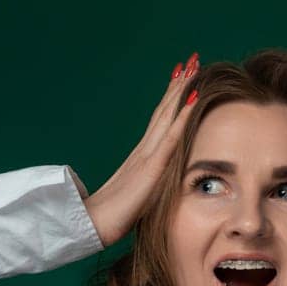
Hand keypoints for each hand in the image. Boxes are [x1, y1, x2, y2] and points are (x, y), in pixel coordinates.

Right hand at [81, 53, 200, 246]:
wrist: (93, 225)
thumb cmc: (113, 218)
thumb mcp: (139, 200)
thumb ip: (147, 190)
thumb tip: (156, 190)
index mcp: (141, 157)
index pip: (159, 122)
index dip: (171, 99)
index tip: (182, 78)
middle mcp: (143, 150)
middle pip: (163, 110)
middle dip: (177, 84)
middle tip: (190, 60)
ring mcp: (146, 155)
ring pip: (167, 115)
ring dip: (180, 90)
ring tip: (192, 67)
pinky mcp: (151, 167)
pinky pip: (171, 137)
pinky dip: (183, 116)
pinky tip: (193, 99)